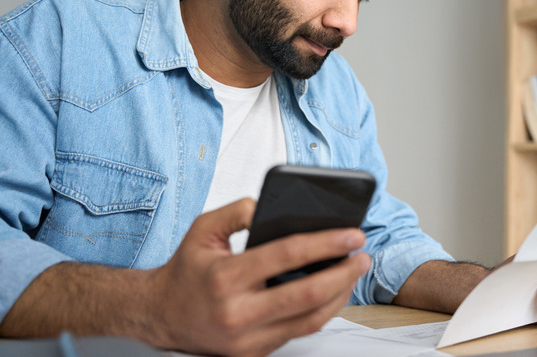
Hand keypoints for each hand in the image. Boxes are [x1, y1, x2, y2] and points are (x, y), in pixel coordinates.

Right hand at [149, 198, 370, 356]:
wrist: (161, 317)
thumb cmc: (187, 269)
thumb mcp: (202, 230)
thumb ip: (235, 211)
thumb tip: (269, 206)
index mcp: (225, 277)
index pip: (286, 256)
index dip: (325, 243)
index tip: (352, 233)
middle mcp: (238, 313)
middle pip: (306, 295)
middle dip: (344, 273)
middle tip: (364, 255)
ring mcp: (247, 339)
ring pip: (309, 319)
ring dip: (340, 295)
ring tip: (355, 271)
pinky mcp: (254, 353)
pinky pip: (299, 332)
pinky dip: (322, 311)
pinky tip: (334, 291)